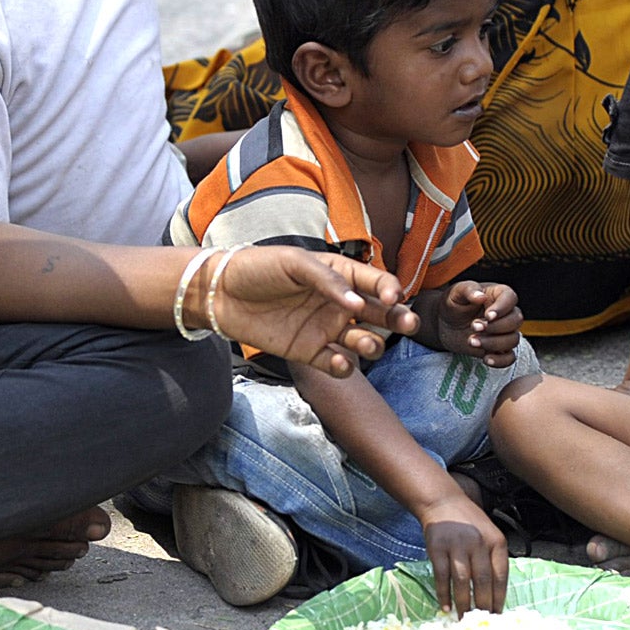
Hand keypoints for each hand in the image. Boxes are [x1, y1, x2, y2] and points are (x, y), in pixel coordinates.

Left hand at [206, 247, 417, 377]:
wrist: (220, 293)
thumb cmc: (258, 268)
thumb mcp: (295, 263)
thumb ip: (327, 279)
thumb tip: (358, 302)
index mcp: (339, 275)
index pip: (375, 282)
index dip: (389, 289)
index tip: (393, 297)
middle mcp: (338, 303)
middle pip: (379, 314)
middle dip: (397, 319)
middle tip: (408, 324)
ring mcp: (325, 329)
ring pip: (363, 342)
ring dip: (373, 345)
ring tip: (369, 344)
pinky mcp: (309, 352)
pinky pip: (335, 363)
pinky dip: (344, 366)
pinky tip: (342, 361)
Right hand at [421, 505, 506, 614]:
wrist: (443, 502)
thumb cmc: (469, 523)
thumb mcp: (489, 535)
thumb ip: (493, 559)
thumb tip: (494, 595)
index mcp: (496, 541)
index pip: (501, 575)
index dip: (499, 598)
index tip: (497, 614)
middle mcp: (478, 543)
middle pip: (483, 580)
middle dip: (483, 605)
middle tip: (481, 621)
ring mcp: (456, 545)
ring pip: (463, 581)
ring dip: (464, 603)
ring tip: (464, 618)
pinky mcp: (437, 548)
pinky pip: (442, 576)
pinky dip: (444, 594)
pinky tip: (446, 606)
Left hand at [434, 281, 522, 365]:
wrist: (444, 323)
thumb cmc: (453, 303)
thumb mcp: (456, 292)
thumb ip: (468, 290)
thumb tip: (480, 296)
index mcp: (499, 295)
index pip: (510, 298)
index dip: (502, 308)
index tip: (488, 316)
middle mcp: (506, 313)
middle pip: (516, 320)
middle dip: (496, 327)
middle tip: (474, 327)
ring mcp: (504, 332)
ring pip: (513, 339)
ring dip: (494, 343)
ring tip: (471, 341)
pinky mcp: (498, 348)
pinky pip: (509, 358)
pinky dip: (500, 361)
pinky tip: (485, 359)